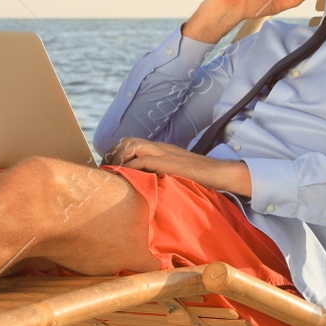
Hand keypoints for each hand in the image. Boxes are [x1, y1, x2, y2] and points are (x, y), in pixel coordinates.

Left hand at [102, 137, 252, 196]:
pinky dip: (129, 167)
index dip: (118, 151)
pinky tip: (124, 177)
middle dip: (113, 153)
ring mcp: (164, 153)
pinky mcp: (167, 163)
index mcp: (162, 148)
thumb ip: (163, 173)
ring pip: (132, 147)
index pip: (133, 142)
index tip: (110, 165)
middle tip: (106, 168)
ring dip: (118, 159)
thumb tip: (148, 184)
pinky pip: (142, 160)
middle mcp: (161, 147)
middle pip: (128, 141)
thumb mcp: (177, 172)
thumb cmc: (201, 177)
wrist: (219, 173)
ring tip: (112, 172)